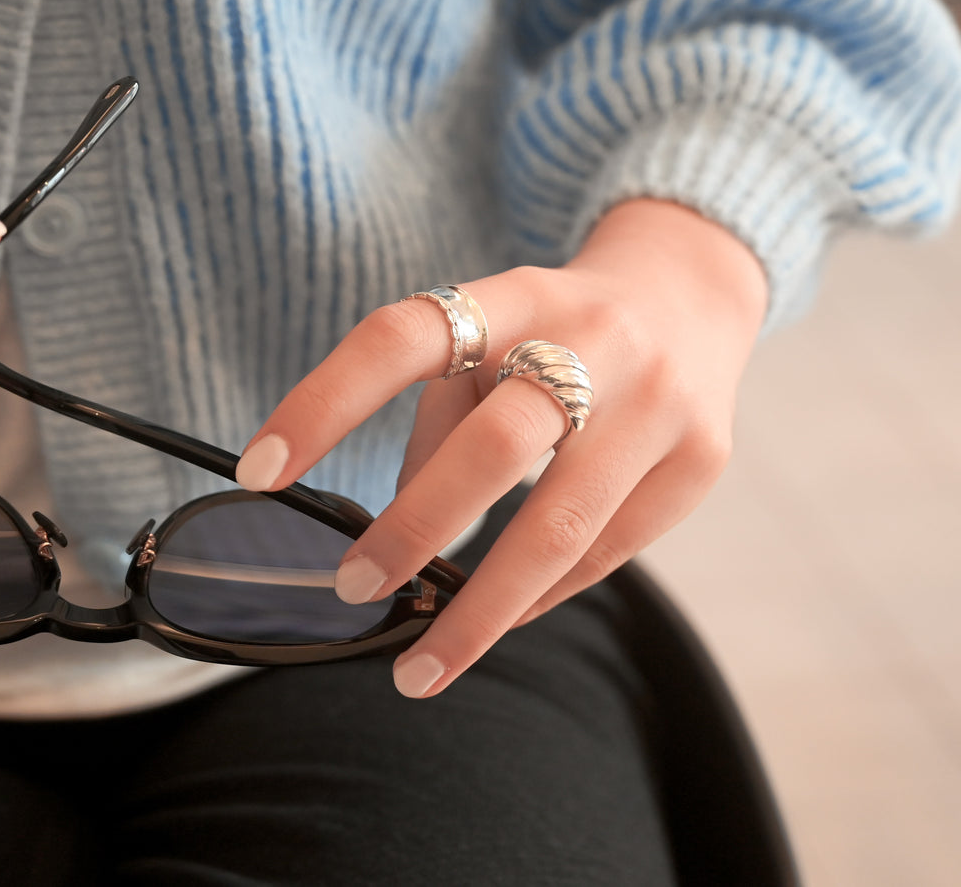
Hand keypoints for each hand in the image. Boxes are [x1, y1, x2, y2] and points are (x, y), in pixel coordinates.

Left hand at [235, 199, 767, 696]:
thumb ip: (437, 422)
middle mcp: (593, 339)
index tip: (260, 470)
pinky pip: (603, 555)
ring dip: (481, 610)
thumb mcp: (489, 335)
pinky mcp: (700, 462)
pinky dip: (537, 597)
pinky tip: (498, 617)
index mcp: (515, 293)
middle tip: (354, 587)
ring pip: (559, 527)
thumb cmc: (555, 331)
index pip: (402, 336)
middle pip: (494, 447)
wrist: (690, 299)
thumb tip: (382, 537)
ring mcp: (658, 402)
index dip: (325, 402)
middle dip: (414, 530)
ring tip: (422, 666)